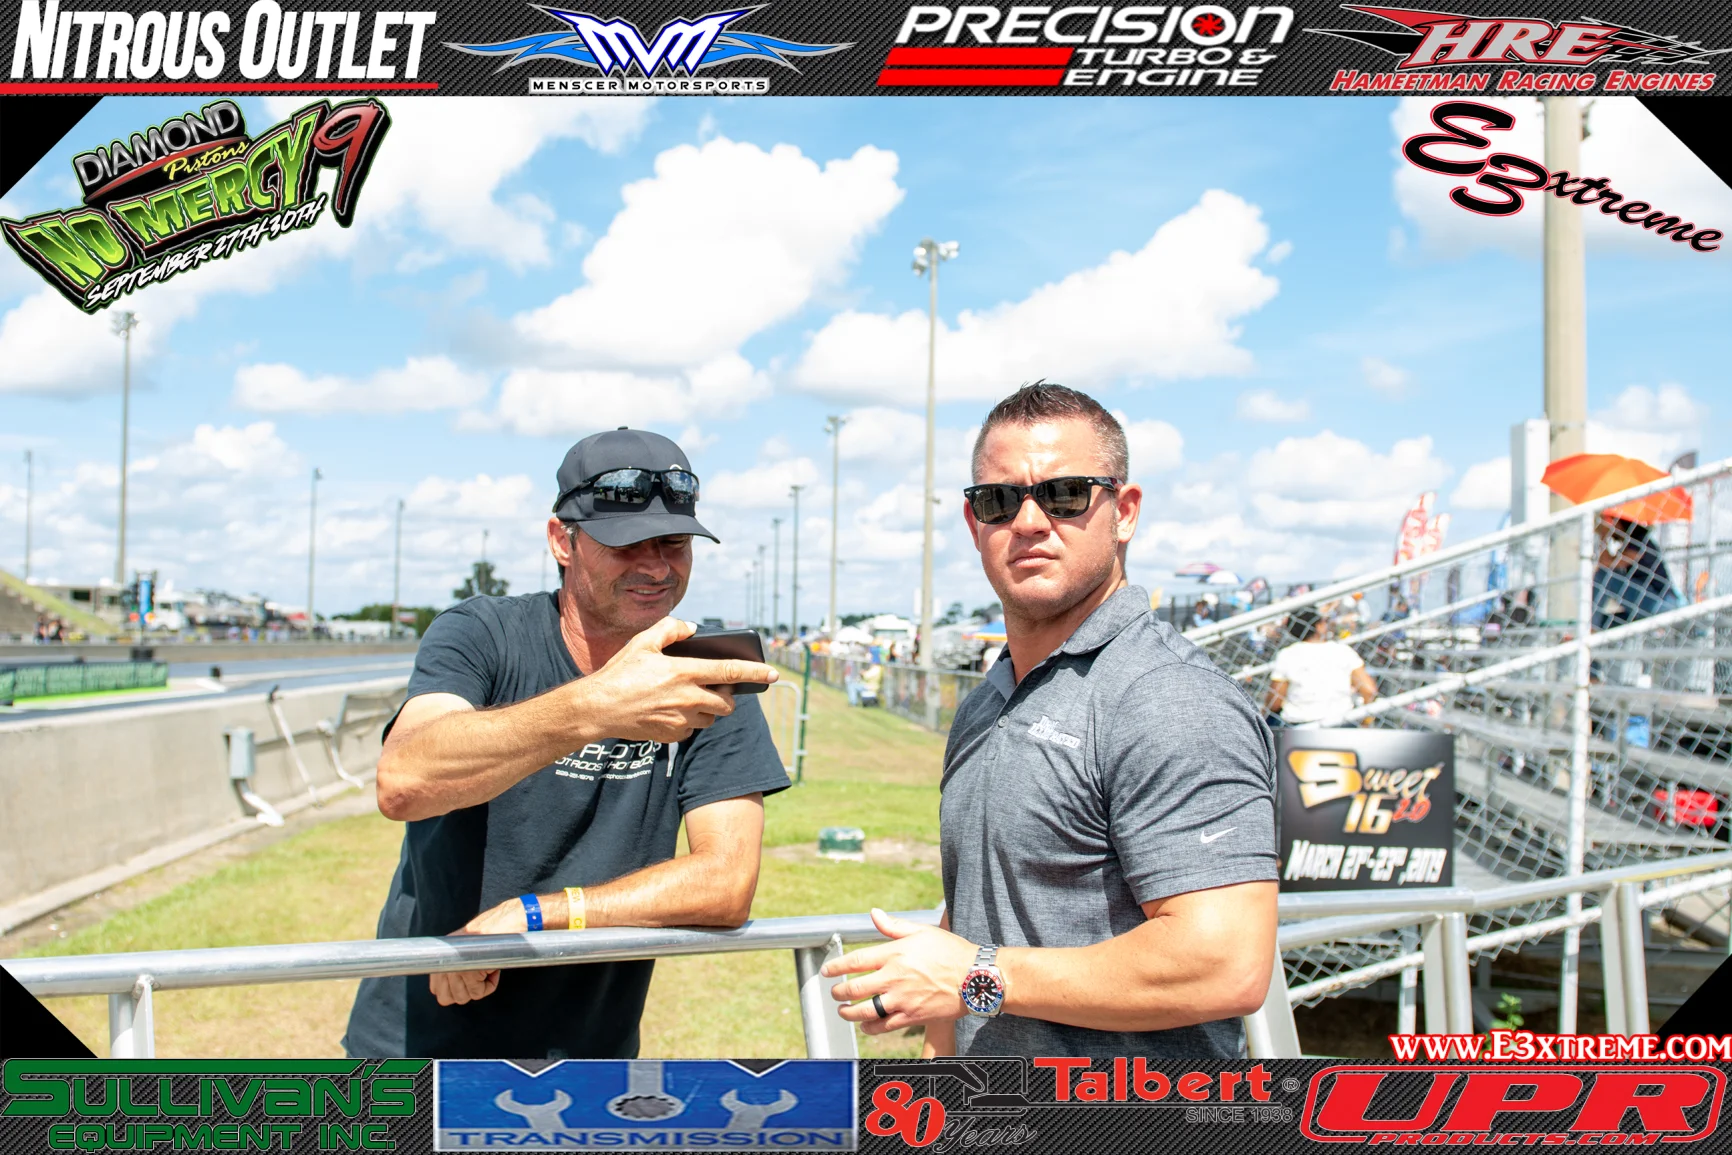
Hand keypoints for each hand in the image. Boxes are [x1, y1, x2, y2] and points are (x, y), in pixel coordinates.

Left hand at [428, 898, 526, 1005]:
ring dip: (479, 988)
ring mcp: (456, 968)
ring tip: (487, 970)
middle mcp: (444, 962)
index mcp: (441, 956)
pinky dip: (490, 985)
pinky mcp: (469, 972)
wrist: (505, 922)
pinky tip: (493, 969)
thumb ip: (452, 965)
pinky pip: (478, 992)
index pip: (436, 990)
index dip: (453, 991)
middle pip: (446, 999)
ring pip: (463, 997)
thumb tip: (451, 992)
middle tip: (478, 978)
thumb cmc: (488, 934)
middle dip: (464, 993)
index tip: (468, 980)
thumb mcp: (463, 946)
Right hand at [573, 618, 777, 742]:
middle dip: (727, 696)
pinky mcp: (671, 735)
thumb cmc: (619, 673)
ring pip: (711, 718)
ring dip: (709, 709)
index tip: (774, 674)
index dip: (755, 673)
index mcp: (684, 672)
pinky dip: (689, 721)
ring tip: (691, 698)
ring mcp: (680, 720)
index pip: (729, 672)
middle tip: (716, 687)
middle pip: (726, 703)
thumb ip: (670, 629)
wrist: (597, 708)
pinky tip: (673, 711)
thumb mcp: (642, 642)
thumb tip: (692, 628)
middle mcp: (687, 698)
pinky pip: (691, 729)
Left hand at [821, 909, 976, 1034]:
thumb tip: (873, 914)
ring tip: (843, 1010)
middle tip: (834, 992)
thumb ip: (894, 926)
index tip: (827, 971)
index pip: (856, 961)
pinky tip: (864, 1024)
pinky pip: (883, 1026)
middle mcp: (894, 978)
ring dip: (848, 1012)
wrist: (977, 978)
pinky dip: (869, 1027)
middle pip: (854, 988)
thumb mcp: (922, 931)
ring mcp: (902, 1000)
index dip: (836, 967)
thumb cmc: (951, 951)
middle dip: (838, 992)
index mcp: (895, 954)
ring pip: (864, 1011)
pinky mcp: (912, 1017)